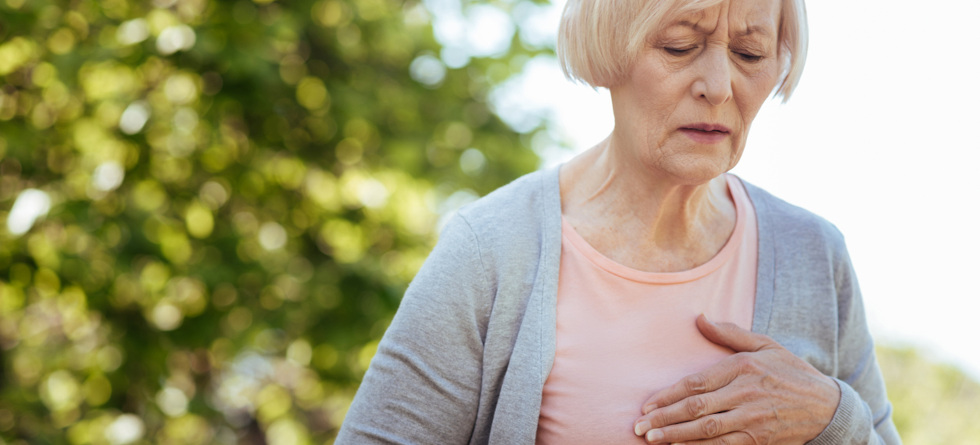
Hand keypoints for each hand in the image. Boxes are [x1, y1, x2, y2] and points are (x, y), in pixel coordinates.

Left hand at [632, 314, 839, 443]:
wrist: (827, 406)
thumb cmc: (791, 372)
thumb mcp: (765, 345)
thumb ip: (730, 333)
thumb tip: (699, 318)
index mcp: (743, 368)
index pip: (696, 383)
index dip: (668, 395)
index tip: (647, 404)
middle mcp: (746, 394)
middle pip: (697, 409)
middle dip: (664, 419)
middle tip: (640, 427)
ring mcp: (753, 419)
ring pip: (707, 431)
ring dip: (676, 436)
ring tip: (653, 439)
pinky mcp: (760, 440)